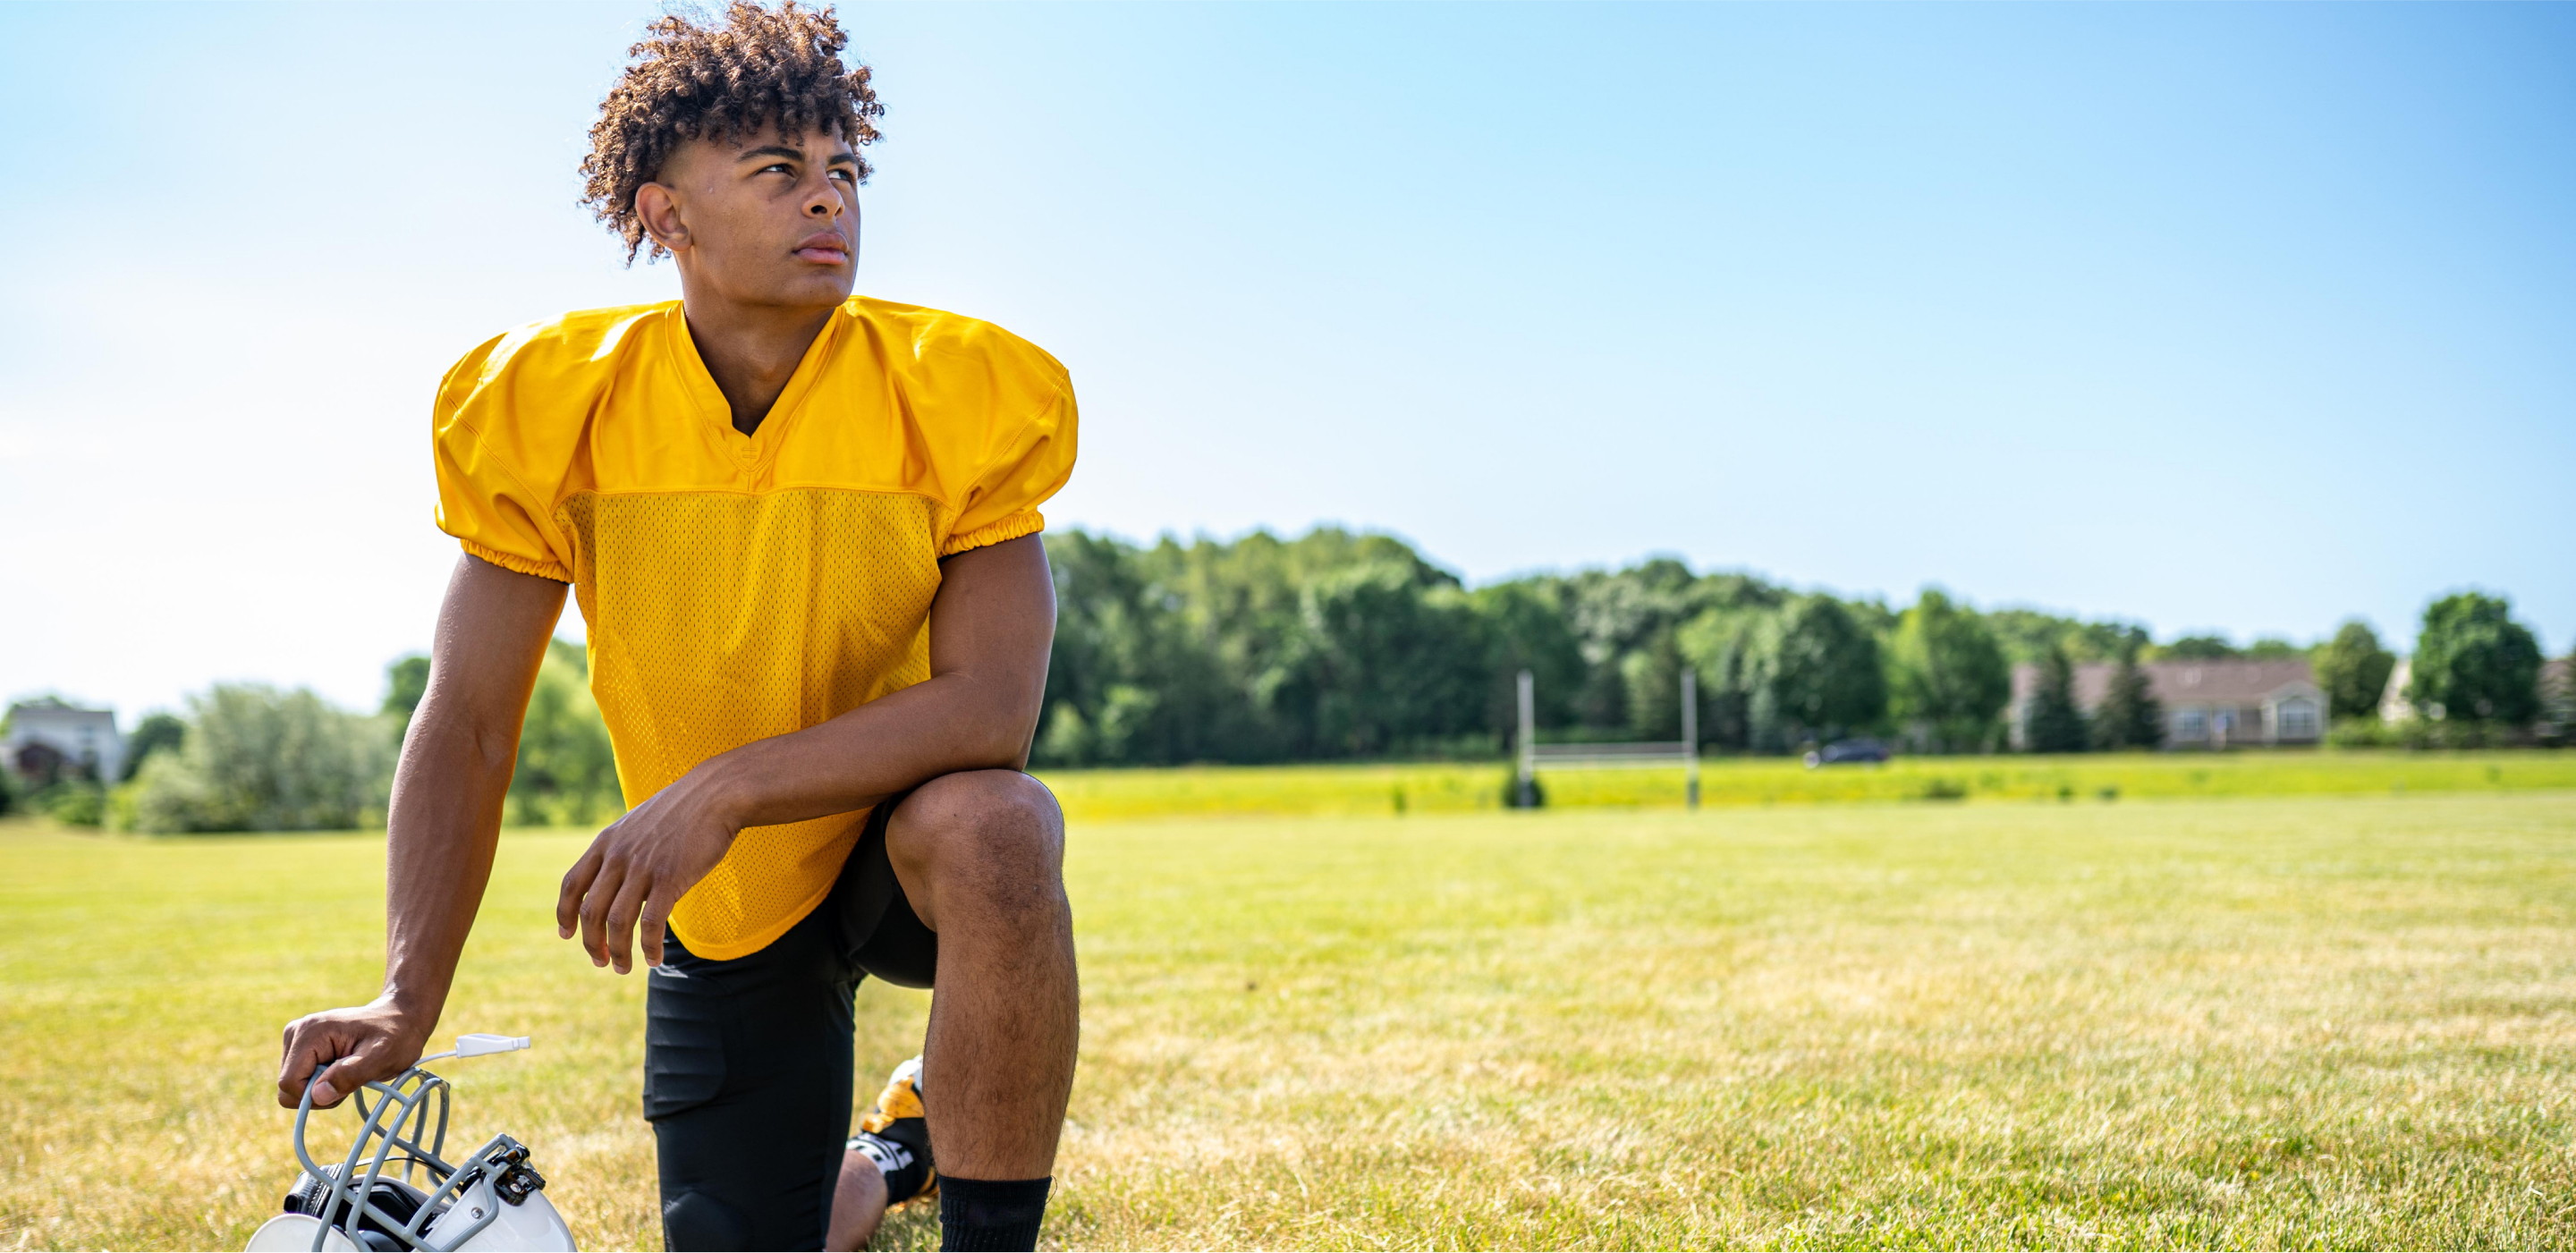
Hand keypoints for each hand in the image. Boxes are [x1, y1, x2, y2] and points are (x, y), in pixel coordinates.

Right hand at [277, 998, 430, 1108]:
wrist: (400, 1018)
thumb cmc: (396, 1036)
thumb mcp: (382, 1057)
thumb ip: (350, 1075)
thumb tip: (318, 1095)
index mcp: (310, 1032)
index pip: (289, 1083)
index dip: (314, 1096)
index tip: (345, 1085)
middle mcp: (296, 1032)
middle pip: (288, 1087)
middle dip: (319, 1093)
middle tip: (351, 1078)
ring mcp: (296, 1039)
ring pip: (293, 1087)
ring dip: (322, 1089)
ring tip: (349, 1070)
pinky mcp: (301, 1047)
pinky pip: (300, 1081)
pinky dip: (322, 1083)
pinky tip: (342, 1068)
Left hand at [557, 769, 740, 973]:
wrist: (716, 794)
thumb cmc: (683, 811)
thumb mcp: (639, 824)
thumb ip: (623, 851)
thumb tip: (620, 883)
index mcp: (606, 843)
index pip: (571, 885)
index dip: (564, 914)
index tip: (566, 935)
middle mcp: (618, 856)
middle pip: (590, 911)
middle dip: (591, 943)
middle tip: (601, 962)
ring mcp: (643, 867)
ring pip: (617, 922)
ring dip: (617, 952)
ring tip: (623, 968)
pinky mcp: (670, 878)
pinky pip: (652, 923)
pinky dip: (649, 946)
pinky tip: (654, 958)